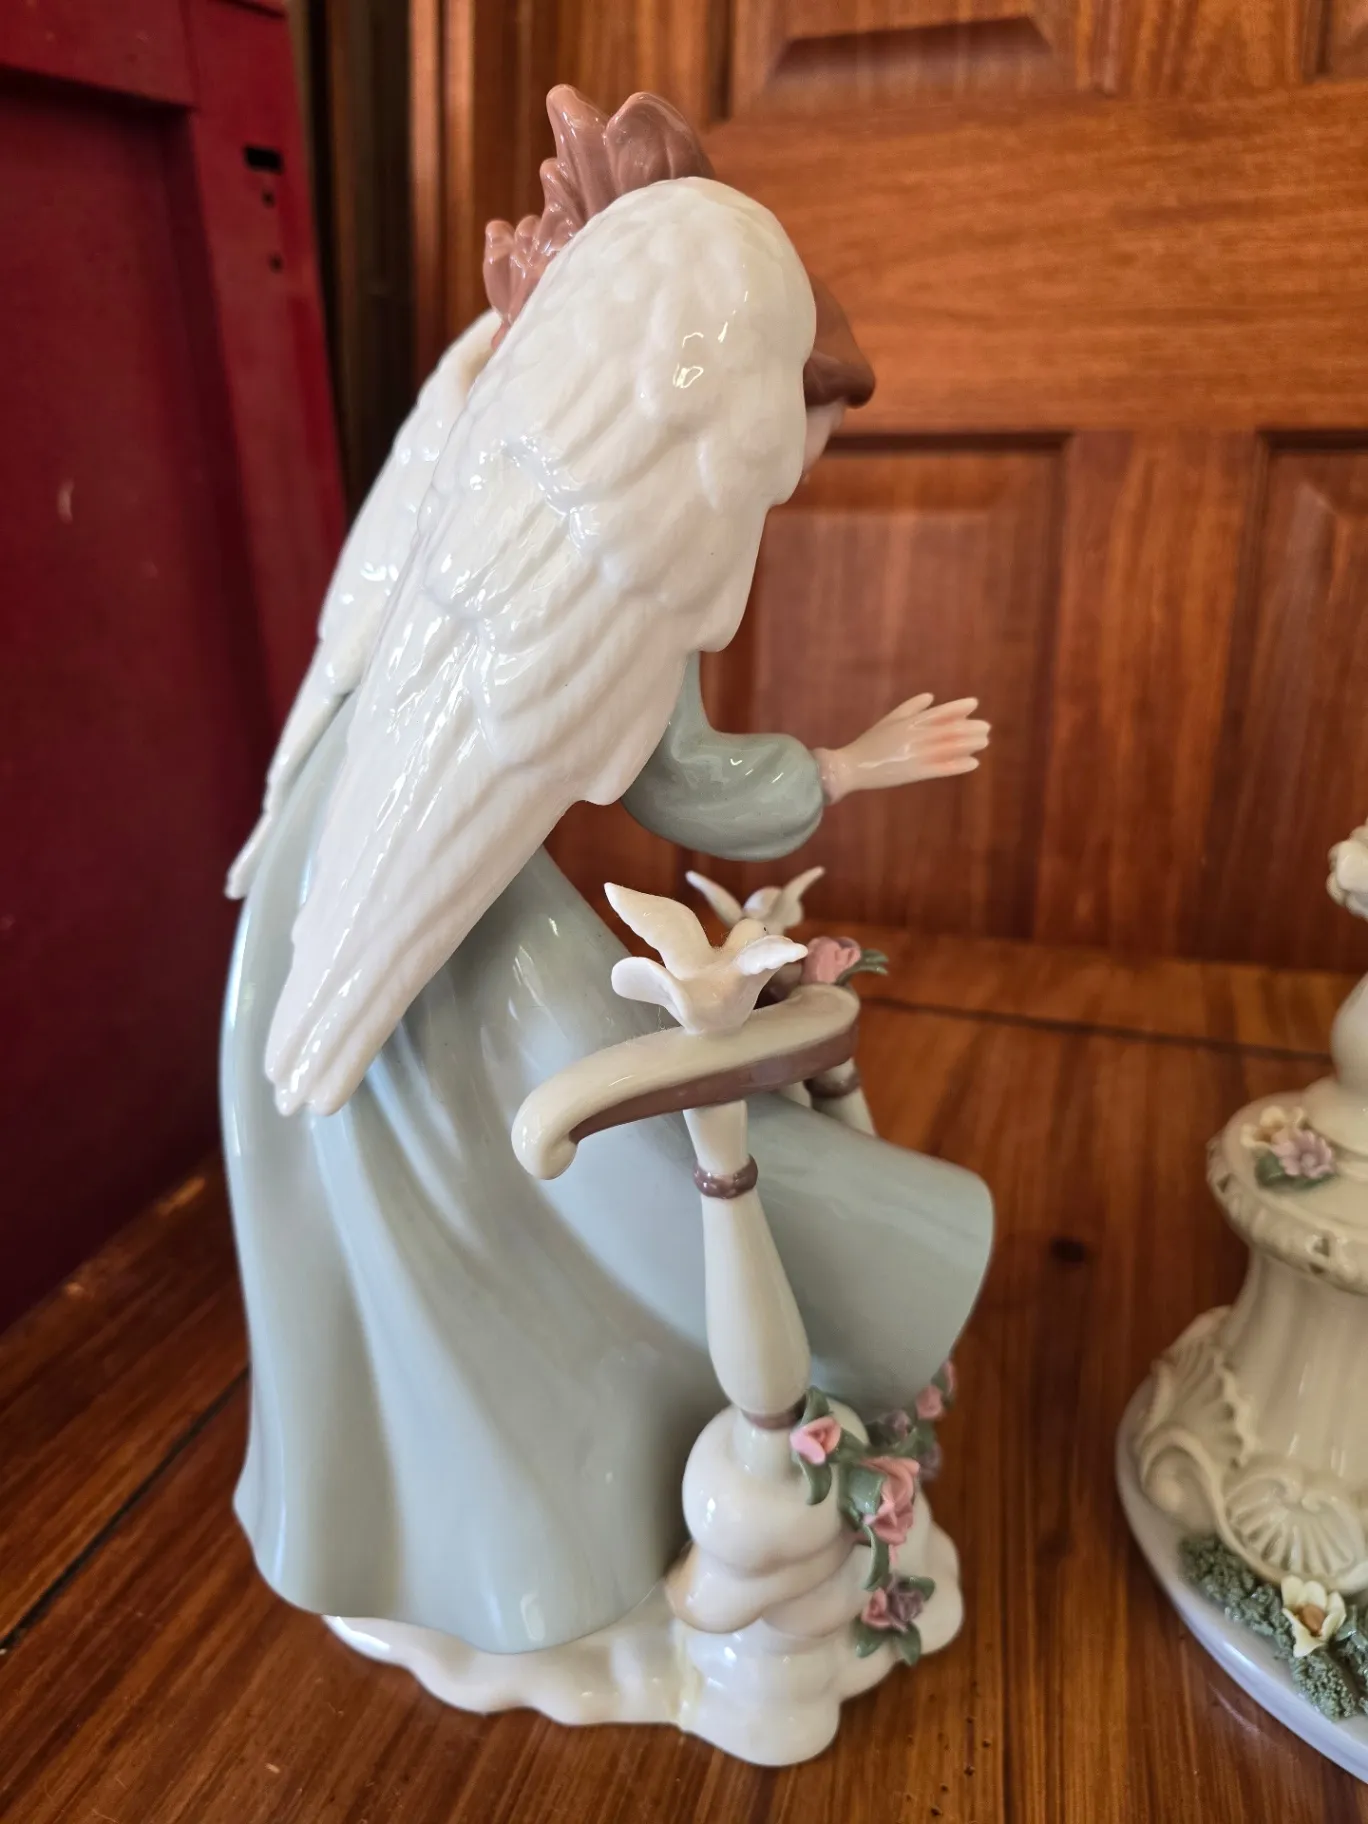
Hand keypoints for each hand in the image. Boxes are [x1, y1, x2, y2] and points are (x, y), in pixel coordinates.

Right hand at [814, 694, 989, 804]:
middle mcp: (915, 736)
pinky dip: (958, 765)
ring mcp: (915, 754)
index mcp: (908, 722)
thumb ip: (910, 708)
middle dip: (969, 728)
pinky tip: (973, 763)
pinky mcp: (914, 773)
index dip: (957, 707)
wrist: (852, 767)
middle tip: (986, 728)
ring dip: (969, 744)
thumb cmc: (870, 743)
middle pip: (948, 729)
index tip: (974, 704)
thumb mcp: (889, 721)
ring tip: (984, 741)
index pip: (938, 712)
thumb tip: (930, 696)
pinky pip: (941, 768)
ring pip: (948, 747)